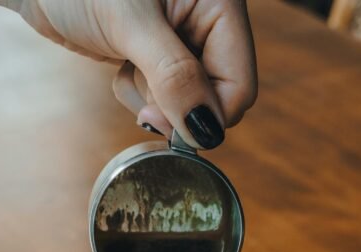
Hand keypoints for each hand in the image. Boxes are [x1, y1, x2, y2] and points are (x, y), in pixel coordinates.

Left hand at [4, 0, 256, 147]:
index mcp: (220, 3)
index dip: (205, 114)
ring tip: (125, 66)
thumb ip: (173, 76)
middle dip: (175, 106)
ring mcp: (186, 39)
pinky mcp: (160, 55)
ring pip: (188, 104)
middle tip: (135, 80)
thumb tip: (206, 130)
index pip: (239, 85)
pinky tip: (121, 67)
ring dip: (154, 101)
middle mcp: (210, 20)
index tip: (160, 118)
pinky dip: (140, 94)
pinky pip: (165, 98)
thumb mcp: (129, 25)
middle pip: (216, 98)